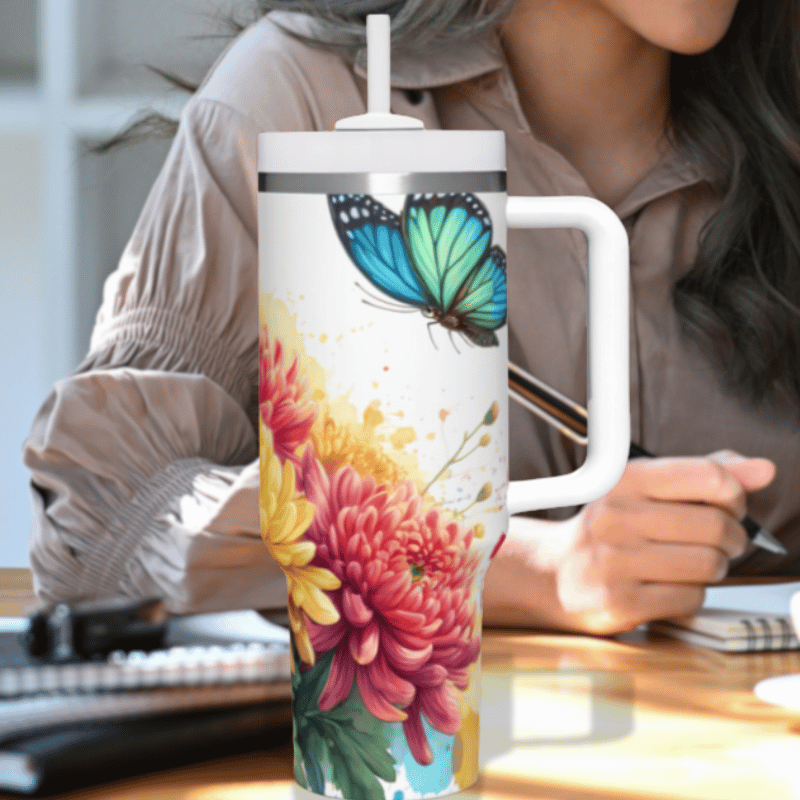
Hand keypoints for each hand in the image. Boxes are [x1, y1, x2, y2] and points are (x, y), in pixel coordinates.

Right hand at [535, 450, 775, 634]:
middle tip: (720, 542)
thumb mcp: (648, 490)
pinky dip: (692, 594)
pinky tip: (671, 585)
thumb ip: (704, 476)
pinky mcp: (618, 602)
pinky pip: (690, 598)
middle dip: (731, 538)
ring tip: (693, 564)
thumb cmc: (613, 529)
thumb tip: (763, 470)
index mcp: (623, 479)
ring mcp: (612, 560)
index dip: (734, 495)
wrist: (557, 573)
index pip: (708, 475)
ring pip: (708, 564)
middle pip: (715, 525)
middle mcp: (613, 515)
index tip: (729, 506)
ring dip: (714, 568)